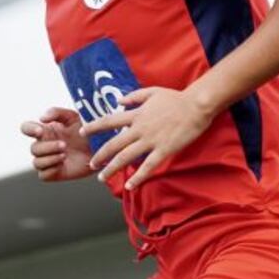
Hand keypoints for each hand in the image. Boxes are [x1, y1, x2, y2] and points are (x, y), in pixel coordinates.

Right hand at [20, 108, 91, 182]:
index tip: (40, 131)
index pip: (26, 128)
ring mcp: (48, 160)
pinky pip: (43, 175)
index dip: (29, 130)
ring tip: (65, 155)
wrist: (101, 150)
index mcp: (45, 131)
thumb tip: (41, 118)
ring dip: (49, 159)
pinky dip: (50, 170)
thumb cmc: (86, 132)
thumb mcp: (73, 117)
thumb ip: (56, 112)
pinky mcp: (54, 173)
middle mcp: (44, 146)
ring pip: (36, 162)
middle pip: (33, 148)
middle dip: (48, 147)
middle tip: (64, 145)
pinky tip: (62, 164)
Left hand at [83, 87, 212, 189]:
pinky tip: (130, 186)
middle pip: (113, 144)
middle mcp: (139, 129)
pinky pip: (147, 167)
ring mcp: (151, 141)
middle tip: (91, 165)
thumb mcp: (151, 92)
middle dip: (100, 156)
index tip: (82, 132)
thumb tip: (119, 101)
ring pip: (126, 157)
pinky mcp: (163, 150)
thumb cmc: (175, 99)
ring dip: (112, 168)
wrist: (195, 106)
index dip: (94, 127)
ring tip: (103, 178)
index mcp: (136, 114)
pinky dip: (137, 178)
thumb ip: (133, 96)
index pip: (109, 121)